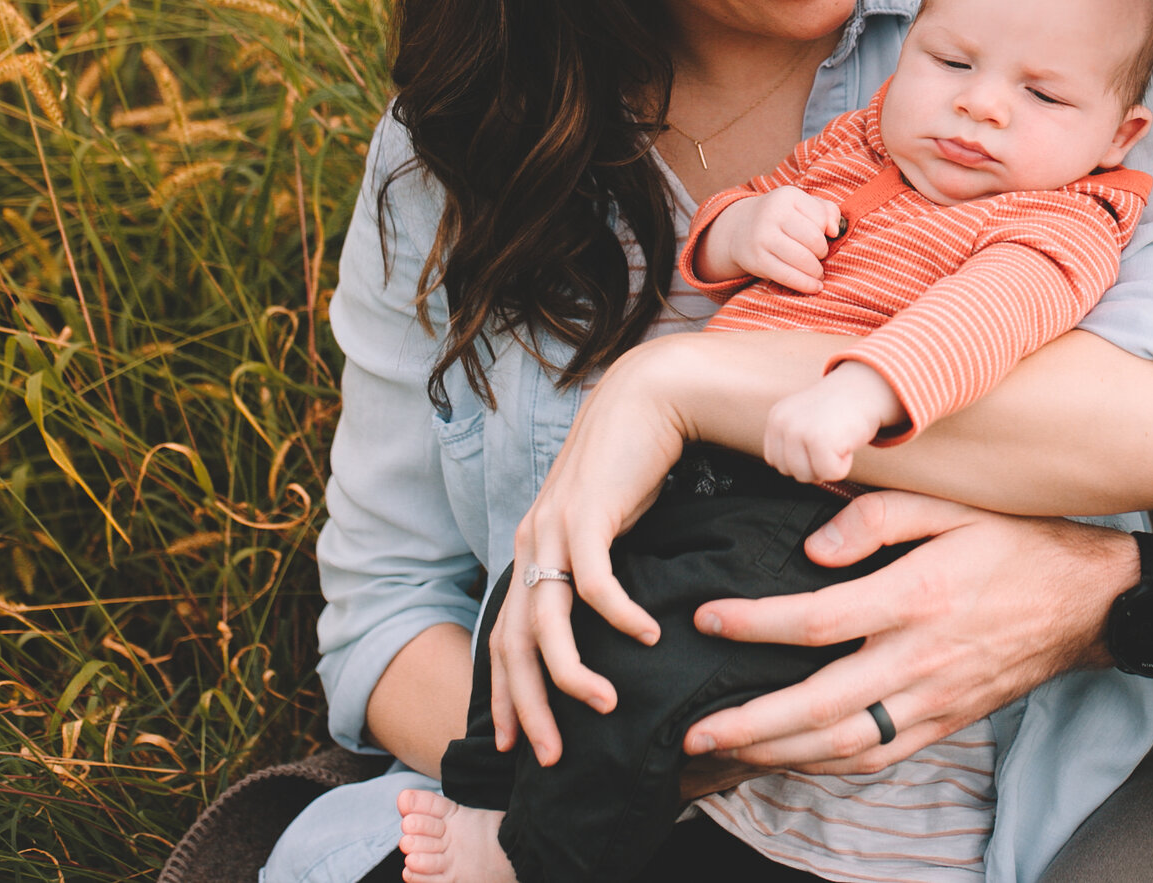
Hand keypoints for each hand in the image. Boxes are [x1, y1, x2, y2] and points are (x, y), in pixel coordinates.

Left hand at [489, 339, 688, 762]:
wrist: (646, 398)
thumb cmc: (633, 465)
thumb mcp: (605, 528)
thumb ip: (595, 570)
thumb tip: (606, 625)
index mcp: (531, 553)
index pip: (504, 640)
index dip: (505, 695)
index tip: (513, 744)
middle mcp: (532, 544)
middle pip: (515, 645)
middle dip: (527, 707)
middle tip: (550, 755)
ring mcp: (554, 529)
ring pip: (547, 622)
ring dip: (570, 674)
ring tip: (604, 706)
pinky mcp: (587, 513)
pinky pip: (595, 582)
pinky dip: (618, 615)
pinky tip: (648, 637)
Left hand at [678, 491, 1136, 774]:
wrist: (1088, 601)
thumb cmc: (1015, 543)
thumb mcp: (951, 506)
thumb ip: (877, 517)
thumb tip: (812, 549)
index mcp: (919, 595)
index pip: (819, 619)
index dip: (755, 623)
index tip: (707, 618)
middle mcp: (922, 657)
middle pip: (821, 706)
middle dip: (750, 723)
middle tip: (696, 729)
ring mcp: (935, 699)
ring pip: (844, 745)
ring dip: (778, 755)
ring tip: (725, 754)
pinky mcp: (946, 723)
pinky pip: (878, 757)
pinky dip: (827, 767)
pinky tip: (789, 760)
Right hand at [699, 186, 841, 290]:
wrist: (739, 228)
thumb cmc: (782, 217)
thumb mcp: (802, 205)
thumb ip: (828, 211)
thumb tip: (835, 231)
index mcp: (787, 195)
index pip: (821, 217)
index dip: (827, 231)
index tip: (823, 236)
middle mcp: (772, 213)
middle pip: (813, 239)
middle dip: (822, 252)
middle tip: (820, 256)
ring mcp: (763, 237)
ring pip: (803, 259)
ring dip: (816, 270)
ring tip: (818, 272)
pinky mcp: (757, 260)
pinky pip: (788, 276)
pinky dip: (806, 284)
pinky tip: (814, 286)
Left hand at [763, 362, 905, 482]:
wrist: (866, 389)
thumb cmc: (840, 409)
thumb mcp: (803, 420)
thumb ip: (790, 442)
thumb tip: (789, 470)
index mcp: (776, 419)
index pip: (776, 462)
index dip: (801, 458)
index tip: (817, 440)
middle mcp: (782, 424)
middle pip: (790, 472)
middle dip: (814, 464)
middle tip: (830, 440)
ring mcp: (798, 431)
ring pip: (807, 476)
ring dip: (828, 465)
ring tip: (837, 440)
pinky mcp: (818, 440)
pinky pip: (829, 473)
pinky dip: (843, 465)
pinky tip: (846, 442)